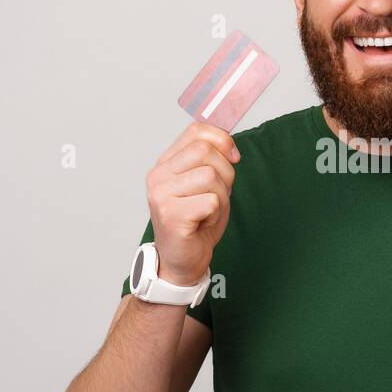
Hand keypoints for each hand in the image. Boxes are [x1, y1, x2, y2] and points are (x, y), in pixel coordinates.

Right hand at [145, 123, 238, 285]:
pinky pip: (211, 201)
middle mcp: (158, 175)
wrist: (182, 260)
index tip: (233, 158)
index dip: (222, 140)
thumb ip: (212, 160)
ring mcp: (161, 194)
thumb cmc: (197, 222)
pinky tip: (203, 223)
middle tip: (218, 195)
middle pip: (205, 150)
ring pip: (210, 176)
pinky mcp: (170, 214)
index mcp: (166, 163)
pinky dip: (216, 214)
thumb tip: (229, 144)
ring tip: (208, 212)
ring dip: (221, 197)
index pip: (196, 131)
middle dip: (225, 173)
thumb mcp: (207, 184)